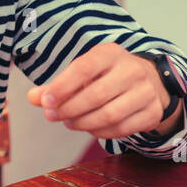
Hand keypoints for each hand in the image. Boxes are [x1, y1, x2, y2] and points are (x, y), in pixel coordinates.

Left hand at [26, 43, 167, 139]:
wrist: (150, 81)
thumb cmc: (106, 76)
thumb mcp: (83, 73)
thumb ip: (56, 86)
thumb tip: (33, 98)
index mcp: (111, 53)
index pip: (84, 68)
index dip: (62, 87)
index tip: (46, 101)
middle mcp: (132, 70)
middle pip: (96, 95)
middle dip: (69, 109)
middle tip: (53, 116)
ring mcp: (146, 92)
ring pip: (109, 115)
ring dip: (83, 123)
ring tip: (69, 123)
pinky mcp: (153, 112)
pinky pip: (122, 129)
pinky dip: (100, 132)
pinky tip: (90, 128)